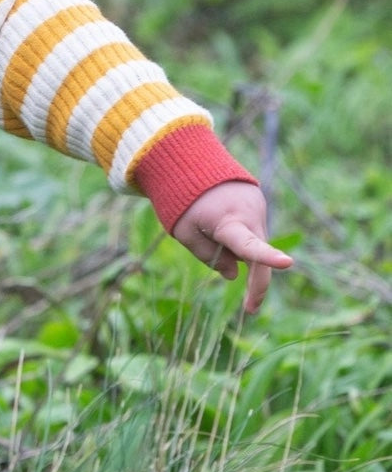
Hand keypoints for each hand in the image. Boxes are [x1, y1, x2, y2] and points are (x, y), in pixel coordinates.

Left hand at [171, 181, 292, 312]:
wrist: (192, 162)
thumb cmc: (183, 200)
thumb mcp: (184, 232)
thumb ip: (207, 256)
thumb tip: (233, 275)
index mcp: (228, 222)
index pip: (248, 244)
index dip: (266, 257)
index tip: (287, 263)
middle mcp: (250, 215)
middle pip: (259, 256)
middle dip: (256, 283)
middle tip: (249, 308)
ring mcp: (258, 208)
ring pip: (253, 242)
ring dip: (236, 247)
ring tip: (209, 226)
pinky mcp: (259, 203)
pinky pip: (251, 229)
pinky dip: (238, 234)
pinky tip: (220, 217)